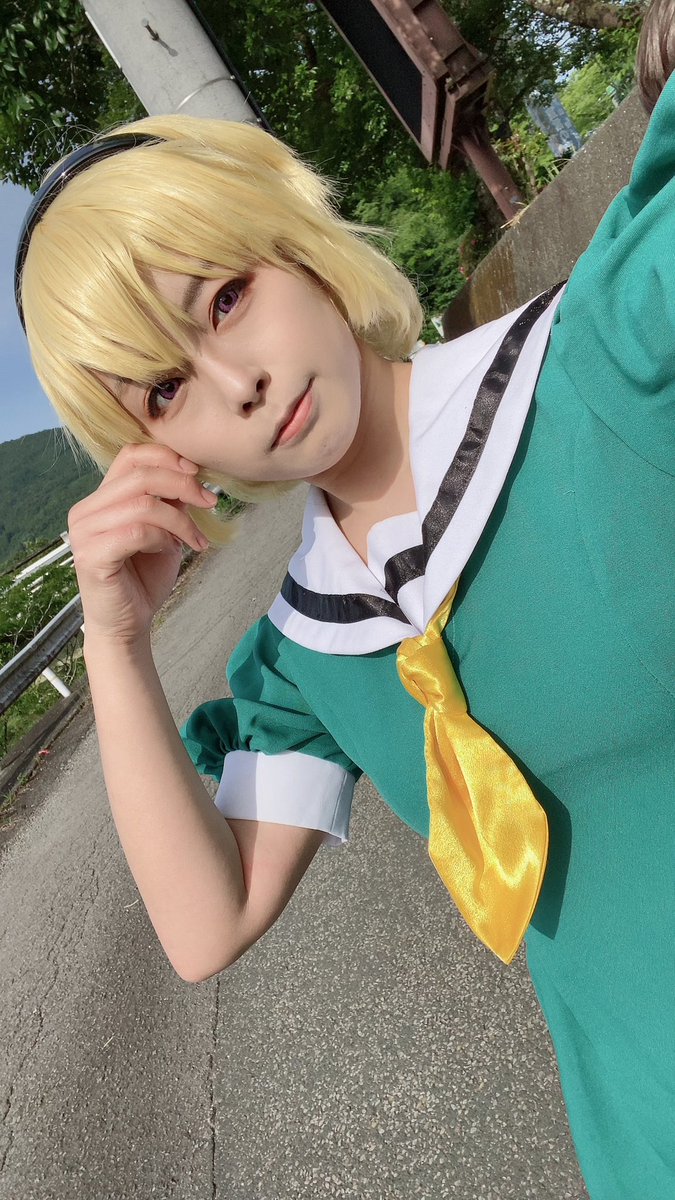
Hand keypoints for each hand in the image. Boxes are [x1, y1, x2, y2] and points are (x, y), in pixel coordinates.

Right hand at [68, 445, 217, 647]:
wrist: (128, 624)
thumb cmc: (143, 578)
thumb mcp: (164, 530)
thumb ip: (170, 502)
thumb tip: (190, 475)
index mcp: (100, 499)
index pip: (130, 455)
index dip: (167, 457)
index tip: (197, 473)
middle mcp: (85, 511)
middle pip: (140, 476)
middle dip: (183, 485)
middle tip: (210, 502)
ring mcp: (84, 533)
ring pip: (142, 504)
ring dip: (179, 520)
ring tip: (194, 539)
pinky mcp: (91, 556)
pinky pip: (136, 532)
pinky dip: (162, 538)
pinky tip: (171, 551)